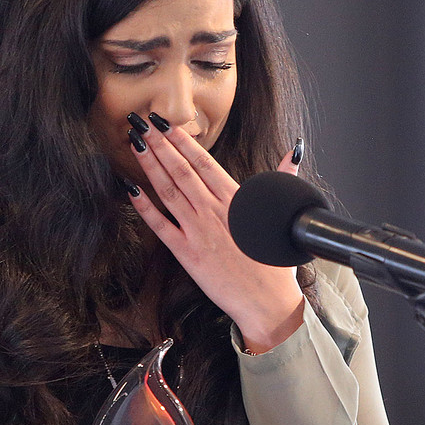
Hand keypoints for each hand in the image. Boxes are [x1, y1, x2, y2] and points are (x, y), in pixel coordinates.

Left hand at [128, 116, 305, 352]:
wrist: (268, 302)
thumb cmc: (276, 263)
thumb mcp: (281, 214)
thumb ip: (283, 179)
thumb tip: (294, 152)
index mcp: (236, 200)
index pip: (204, 162)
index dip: (182, 140)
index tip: (165, 124)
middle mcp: (214, 211)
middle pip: (181, 170)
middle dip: (159, 144)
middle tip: (141, 123)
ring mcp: (198, 231)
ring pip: (169, 190)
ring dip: (150, 165)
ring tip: (134, 144)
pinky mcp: (187, 254)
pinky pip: (160, 226)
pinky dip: (144, 208)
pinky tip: (131, 190)